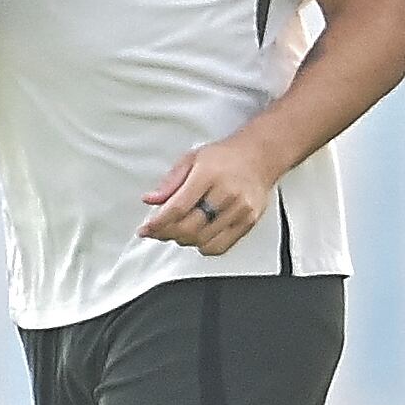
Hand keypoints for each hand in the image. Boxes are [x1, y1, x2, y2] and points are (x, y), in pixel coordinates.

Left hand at [138, 135, 283, 256]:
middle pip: (189, 227)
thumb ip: (170, 182)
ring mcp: (240, 209)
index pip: (177, 207)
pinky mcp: (248, 221)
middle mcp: (226, 192)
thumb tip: (150, 200)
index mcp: (209, 174)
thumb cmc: (224, 157)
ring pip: (202, 240)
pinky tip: (198, 237)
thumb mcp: (191, 159)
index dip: (157, 223)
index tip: (146, 229)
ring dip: (184, 240)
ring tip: (178, 231)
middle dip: (167, 234)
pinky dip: (203, 247)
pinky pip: (220, 246)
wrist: (259, 157)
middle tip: (158, 232)